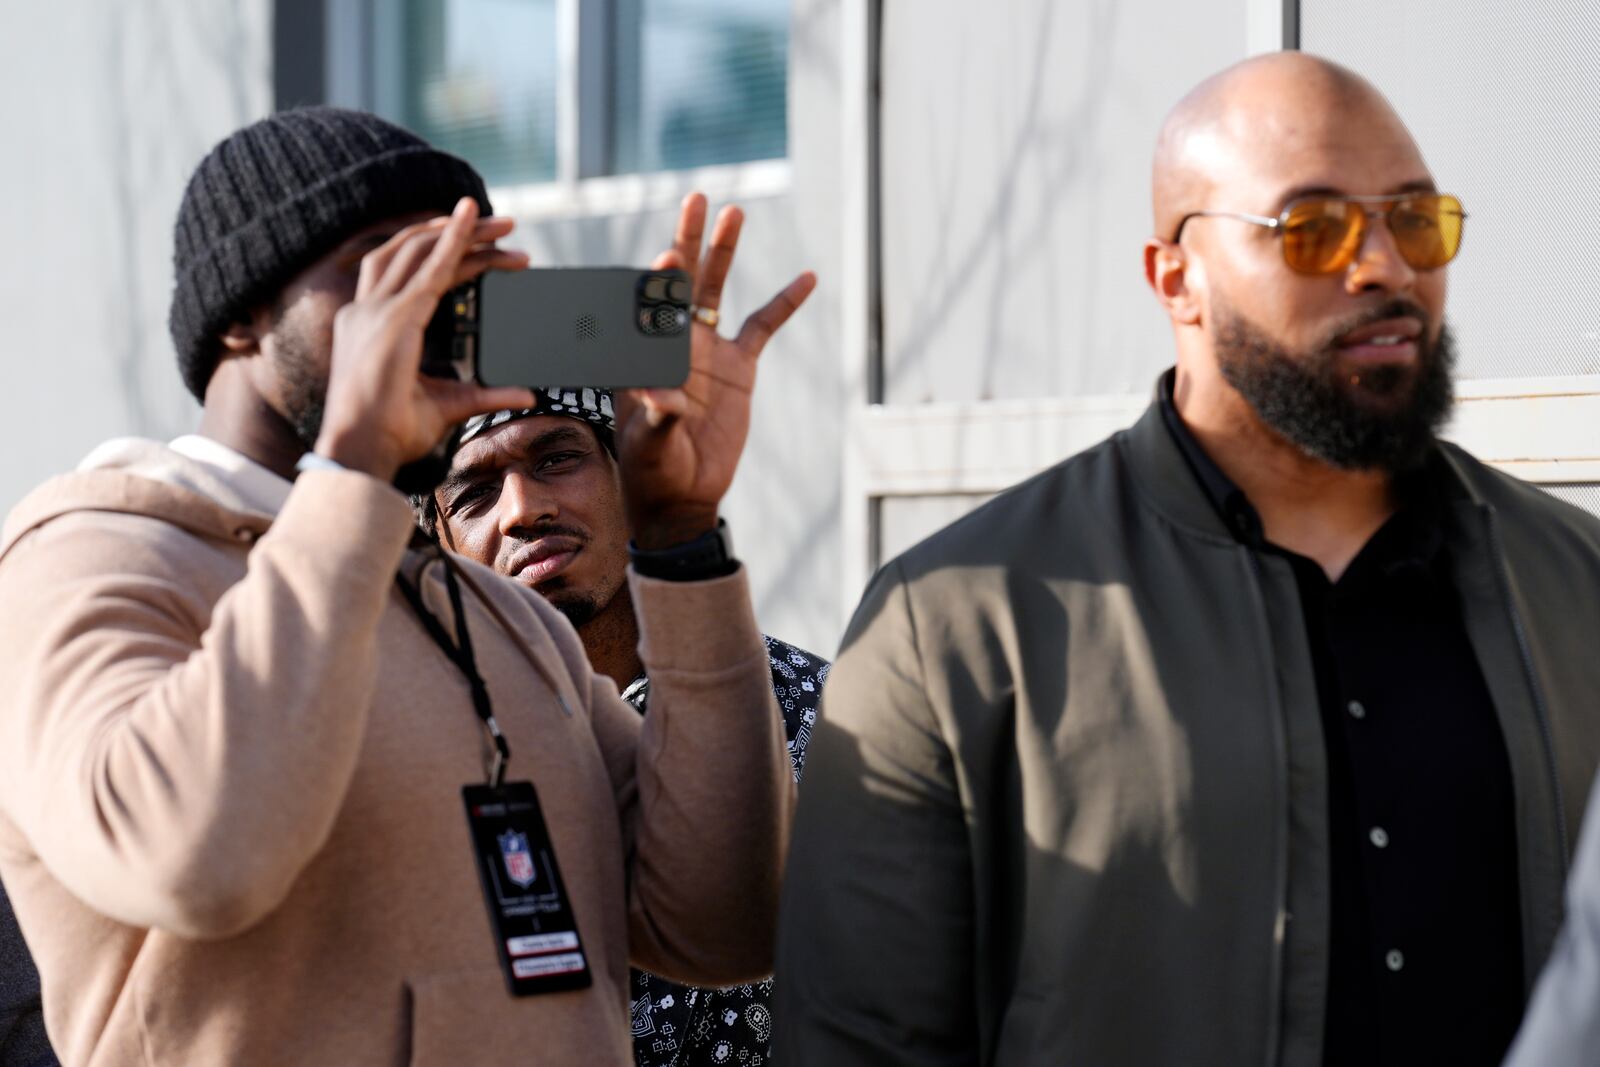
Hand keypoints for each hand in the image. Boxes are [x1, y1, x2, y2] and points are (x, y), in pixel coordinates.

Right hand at [315, 197, 536, 480]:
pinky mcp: (395, 319)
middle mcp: (366, 309)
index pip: (408, 273)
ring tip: (503, 226)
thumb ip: (486, 394)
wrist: (361, 450)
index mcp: (368, 324)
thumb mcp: (448, 405)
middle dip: (459, 232)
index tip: (481, 243)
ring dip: (464, 232)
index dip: (444, 251)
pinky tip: (474, 224)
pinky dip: (454, 242)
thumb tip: (527, 394)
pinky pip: (431, 269)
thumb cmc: (390, 433)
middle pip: (414, 251)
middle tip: (503, 226)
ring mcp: (376, 311)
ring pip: (422, 250)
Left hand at [615, 193, 816, 548]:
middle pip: (680, 280)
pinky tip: (807, 277)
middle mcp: (672, 342)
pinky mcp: (738, 367)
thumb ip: (658, 417)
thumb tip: (667, 396)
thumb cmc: (653, 469)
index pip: (647, 306)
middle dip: (688, 238)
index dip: (657, 280)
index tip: (667, 257)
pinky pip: (764, 327)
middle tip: (696, 198)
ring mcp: (706, 350)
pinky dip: (785, 303)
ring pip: (715, 290)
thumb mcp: (649, 445)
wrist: (683, 493)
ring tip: (734, 213)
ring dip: (724, 252)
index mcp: (642, 355)